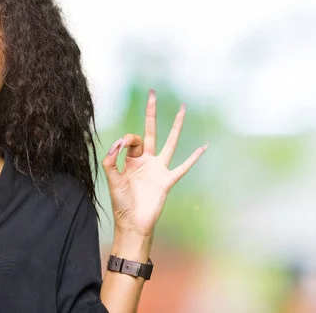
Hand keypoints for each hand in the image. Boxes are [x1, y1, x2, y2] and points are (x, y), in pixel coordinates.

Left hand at [102, 89, 207, 237]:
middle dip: (151, 113)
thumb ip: (111, 161)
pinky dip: (193, 158)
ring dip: (176, 126)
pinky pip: (183, 167)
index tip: (120, 148)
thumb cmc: (121, 203)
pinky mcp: (167, 180)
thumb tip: (117, 143)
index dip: (126, 140)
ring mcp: (159, 169)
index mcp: (131, 160)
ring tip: (183, 109)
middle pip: (151, 131)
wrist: (133, 223)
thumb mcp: (112, 180)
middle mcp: (146, 161)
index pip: (131, 140)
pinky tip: (204, 146)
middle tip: (152, 93)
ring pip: (170, 142)